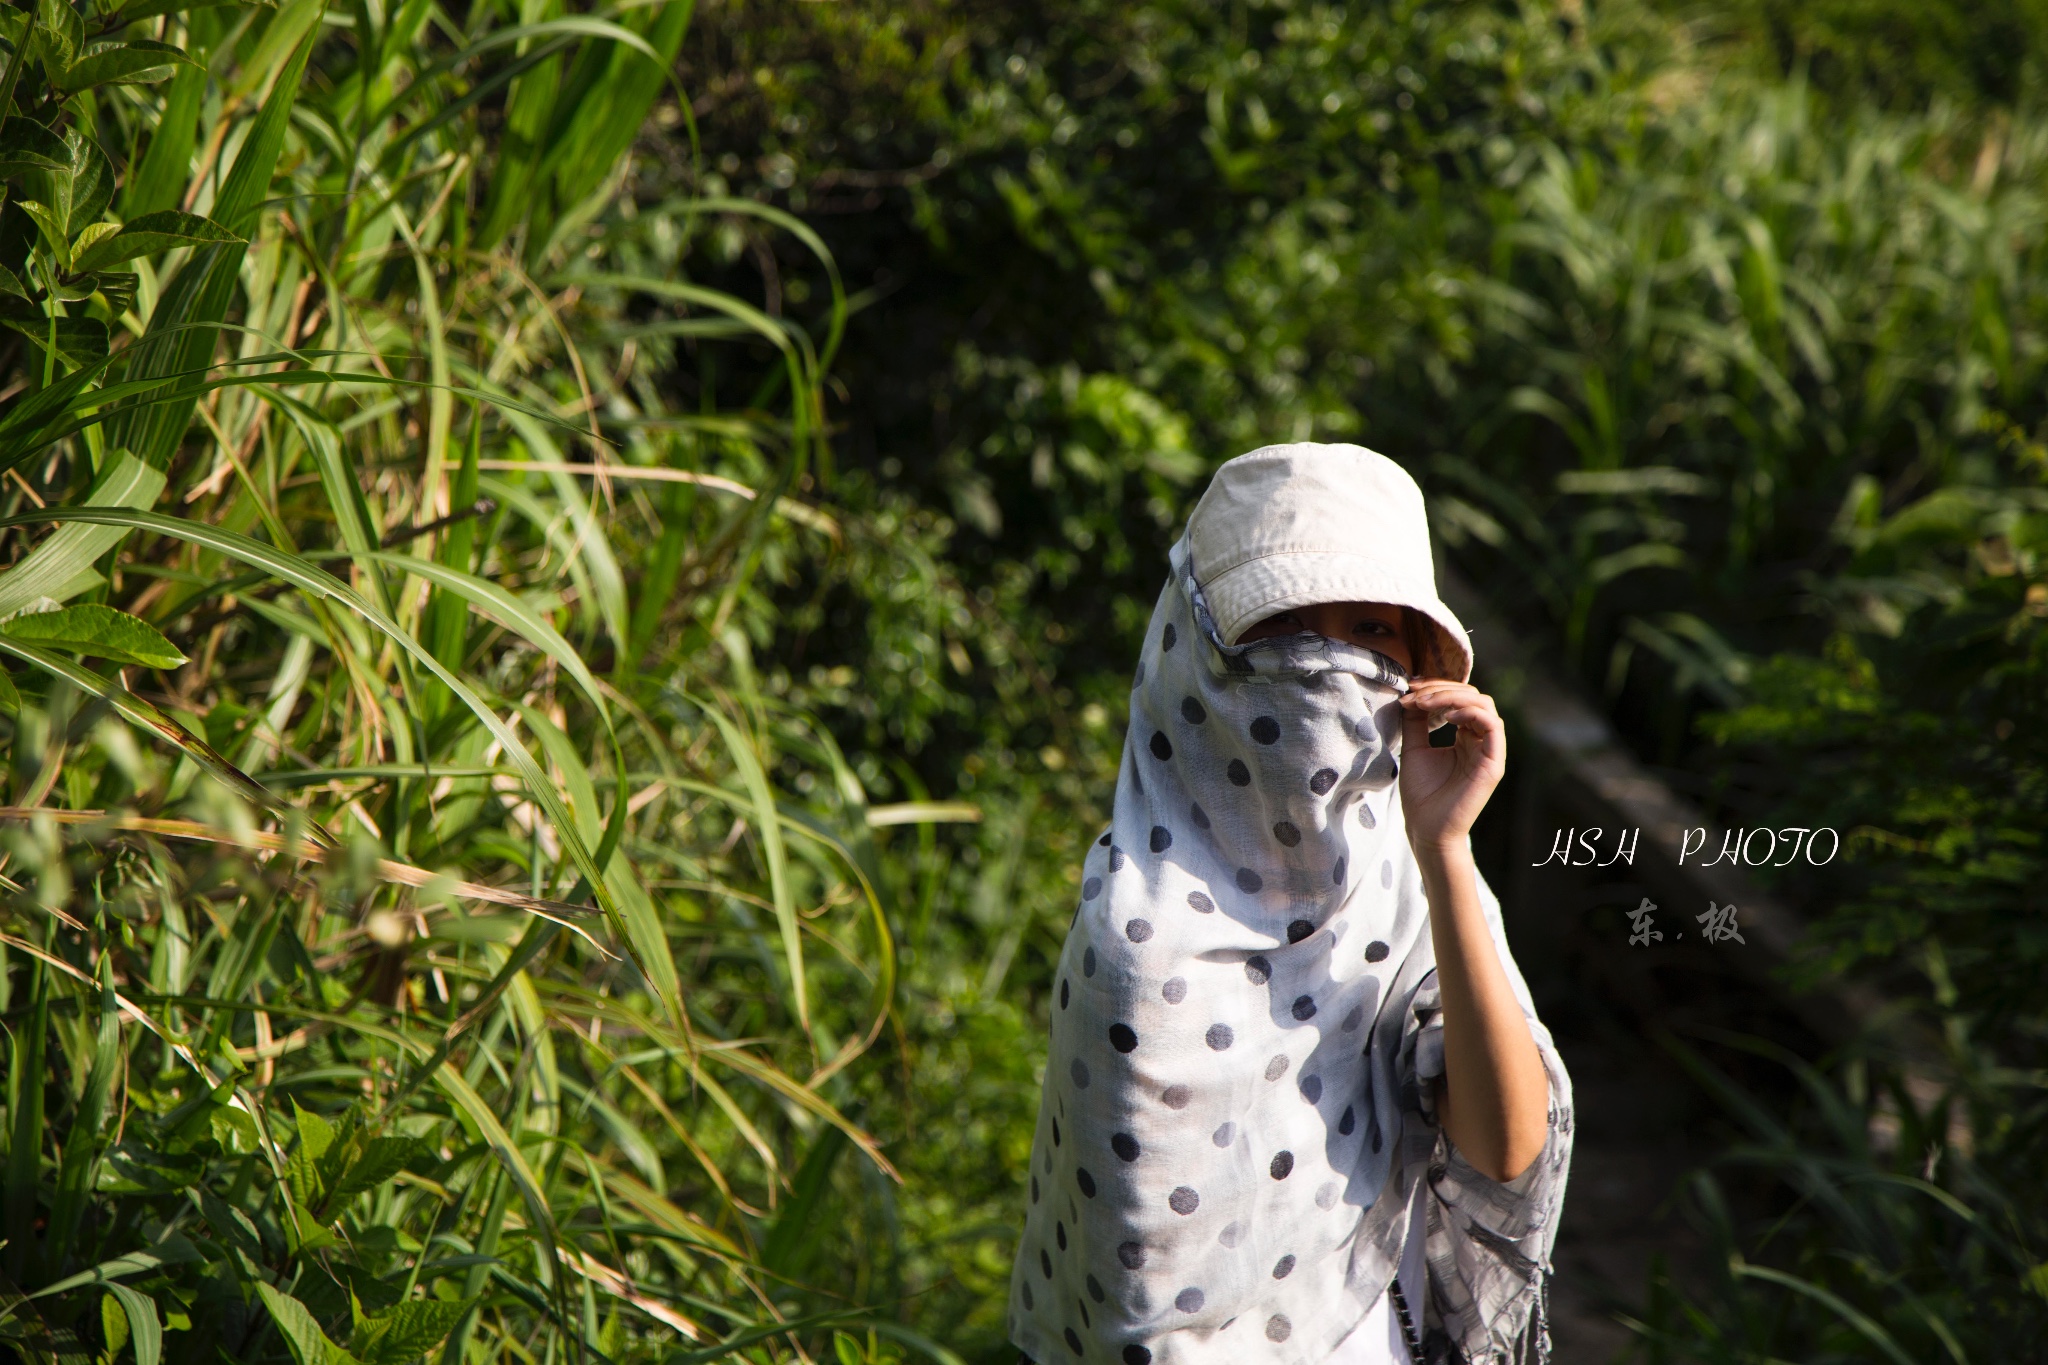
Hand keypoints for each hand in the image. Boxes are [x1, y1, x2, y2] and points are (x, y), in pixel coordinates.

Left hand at [1397, 679, 1504, 852]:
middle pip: (1472, 695)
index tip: (1408, 688)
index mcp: (1464, 736)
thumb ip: (1415, 722)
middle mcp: (1479, 740)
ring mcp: (1488, 750)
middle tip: (1414, 694)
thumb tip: (1410, 694)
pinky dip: (1471, 712)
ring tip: (1426, 703)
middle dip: (1441, 688)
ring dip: (1453, 696)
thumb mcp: (1414, 749)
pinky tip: (1447, 715)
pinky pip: (1492, 725)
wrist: (1425, 829)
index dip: (1435, 687)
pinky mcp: (1493, 762)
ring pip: (1483, 704)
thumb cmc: (1421, 794)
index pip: (1460, 697)